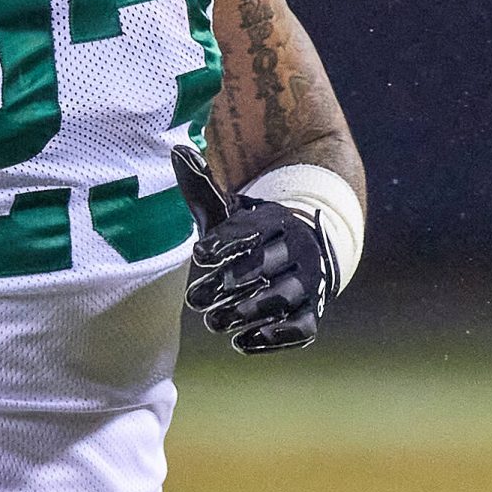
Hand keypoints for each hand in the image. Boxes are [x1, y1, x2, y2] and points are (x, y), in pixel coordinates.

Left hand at [171, 144, 329, 353]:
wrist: (305, 249)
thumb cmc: (253, 233)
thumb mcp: (228, 211)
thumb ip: (202, 189)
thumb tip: (178, 149)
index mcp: (275, 221)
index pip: (250, 232)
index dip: (224, 245)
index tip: (199, 255)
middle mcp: (296, 250)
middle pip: (265, 266)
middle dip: (230, 284)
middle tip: (195, 300)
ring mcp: (308, 282)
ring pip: (282, 298)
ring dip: (247, 313)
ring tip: (214, 323)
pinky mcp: (313, 312)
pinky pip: (301, 327)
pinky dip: (275, 338)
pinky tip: (243, 342)